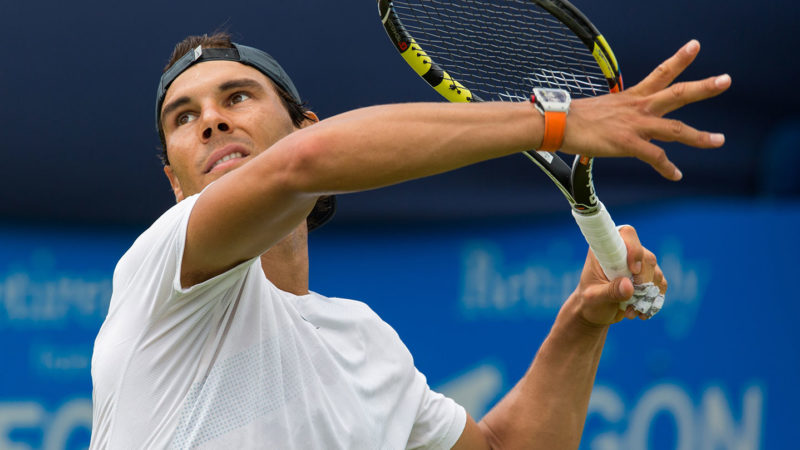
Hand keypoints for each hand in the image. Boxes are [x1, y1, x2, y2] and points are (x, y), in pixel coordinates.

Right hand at [561, 39, 730, 180]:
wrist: (558, 123)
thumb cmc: (575, 118)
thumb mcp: (603, 109)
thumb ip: (618, 114)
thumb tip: (616, 123)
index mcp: (633, 97)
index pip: (661, 73)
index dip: (679, 59)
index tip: (695, 46)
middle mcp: (638, 107)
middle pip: (677, 94)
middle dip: (703, 87)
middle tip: (726, 80)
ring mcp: (635, 125)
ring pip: (675, 128)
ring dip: (699, 136)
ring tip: (719, 140)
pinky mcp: (627, 143)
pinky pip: (655, 156)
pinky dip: (667, 168)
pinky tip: (676, 175)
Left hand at [570, 226, 666, 325]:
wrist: (596, 311)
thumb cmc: (589, 301)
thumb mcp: (594, 298)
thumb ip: (610, 291)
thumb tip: (629, 286)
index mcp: (606, 250)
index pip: (626, 234)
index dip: (634, 248)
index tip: (633, 270)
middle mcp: (625, 252)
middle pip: (646, 257)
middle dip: (642, 281)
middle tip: (631, 300)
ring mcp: (639, 264)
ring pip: (655, 272)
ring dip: (647, 294)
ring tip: (631, 310)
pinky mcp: (648, 277)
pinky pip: (660, 284)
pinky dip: (654, 299)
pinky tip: (640, 312)